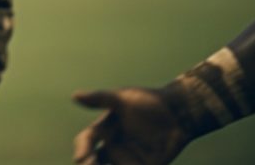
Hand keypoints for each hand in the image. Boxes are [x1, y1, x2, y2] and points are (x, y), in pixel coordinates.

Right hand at [72, 87, 191, 164]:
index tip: (81, 158)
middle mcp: (112, 146)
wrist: (179, 113)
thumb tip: (75, 95)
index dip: (82, 149)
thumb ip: (100, 99)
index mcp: (104, 130)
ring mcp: (127, 159)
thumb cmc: (148, 102)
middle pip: (92, 161)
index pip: (86, 141)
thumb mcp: (123, 99)